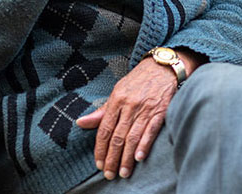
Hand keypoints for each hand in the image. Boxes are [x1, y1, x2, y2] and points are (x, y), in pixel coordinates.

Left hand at [77, 57, 176, 179]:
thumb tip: (81, 123)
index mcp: (117, 99)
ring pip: (133, 137)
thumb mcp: (117, 91)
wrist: (161, 67)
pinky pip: (151, 130)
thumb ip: (102, 111)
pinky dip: (144, 144)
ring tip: (123, 172)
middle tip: (109, 174)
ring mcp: (145, 108)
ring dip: (127, 157)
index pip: (105, 129)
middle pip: (118, 136)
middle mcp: (130, 105)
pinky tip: (139, 157)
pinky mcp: (160, 111)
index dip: (100, 148)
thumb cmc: (137, 81)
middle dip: (112, 158)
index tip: (98, 163)